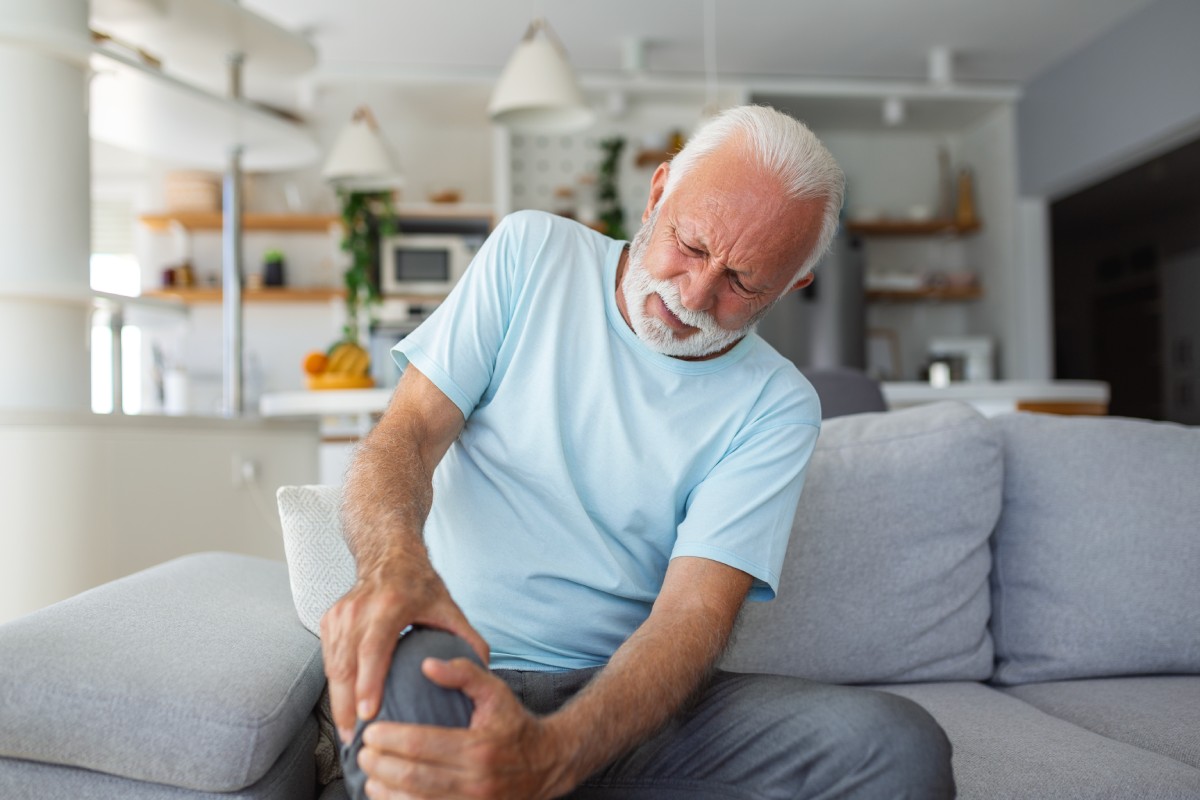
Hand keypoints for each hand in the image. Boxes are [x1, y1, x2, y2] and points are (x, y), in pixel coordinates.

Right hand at [320, 569, 489, 741]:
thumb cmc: (420, 584)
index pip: (373, 648)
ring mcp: (340, 615)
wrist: (387, 554)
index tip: (369, 714)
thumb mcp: (448, 606)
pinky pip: (329, 661)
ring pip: (332, 667)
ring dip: (338, 703)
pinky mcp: (329, 621)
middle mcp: (358, 609)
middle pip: (345, 665)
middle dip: (347, 707)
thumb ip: (468, 637)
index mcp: (389, 605)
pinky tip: (344, 711)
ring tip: (349, 735)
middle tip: (356, 740)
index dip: (369, 683)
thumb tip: (486, 670)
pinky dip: (335, 688)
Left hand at [357, 657, 579, 799]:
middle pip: (413, 776)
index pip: (420, 744)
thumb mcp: (495, 691)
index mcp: (478, 747)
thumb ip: (463, 673)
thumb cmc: (514, 723)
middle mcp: (476, 780)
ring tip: (370, 776)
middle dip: (380, 765)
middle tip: (363, 753)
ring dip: (386, 791)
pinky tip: (389, 796)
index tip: (370, 732)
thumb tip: (426, 664)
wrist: (546, 762)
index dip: (389, 739)